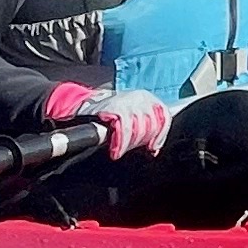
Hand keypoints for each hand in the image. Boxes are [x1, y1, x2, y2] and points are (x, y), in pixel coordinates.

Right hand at [42, 81, 172, 158]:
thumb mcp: (133, 116)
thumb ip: (147, 128)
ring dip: (129, 143)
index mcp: (148, 98)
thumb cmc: (110, 115)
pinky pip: (125, 130)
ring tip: (120, 146)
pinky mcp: (116, 108)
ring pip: (140, 129)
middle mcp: (141, 97)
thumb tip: (155, 148)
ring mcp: (129, 101)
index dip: (160, 135)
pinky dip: (121, 143)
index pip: (164, 117)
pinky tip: (116, 150)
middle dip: (140, 141)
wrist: (83, 107)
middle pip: (152, 126)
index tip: (153, 148)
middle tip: (128, 146)